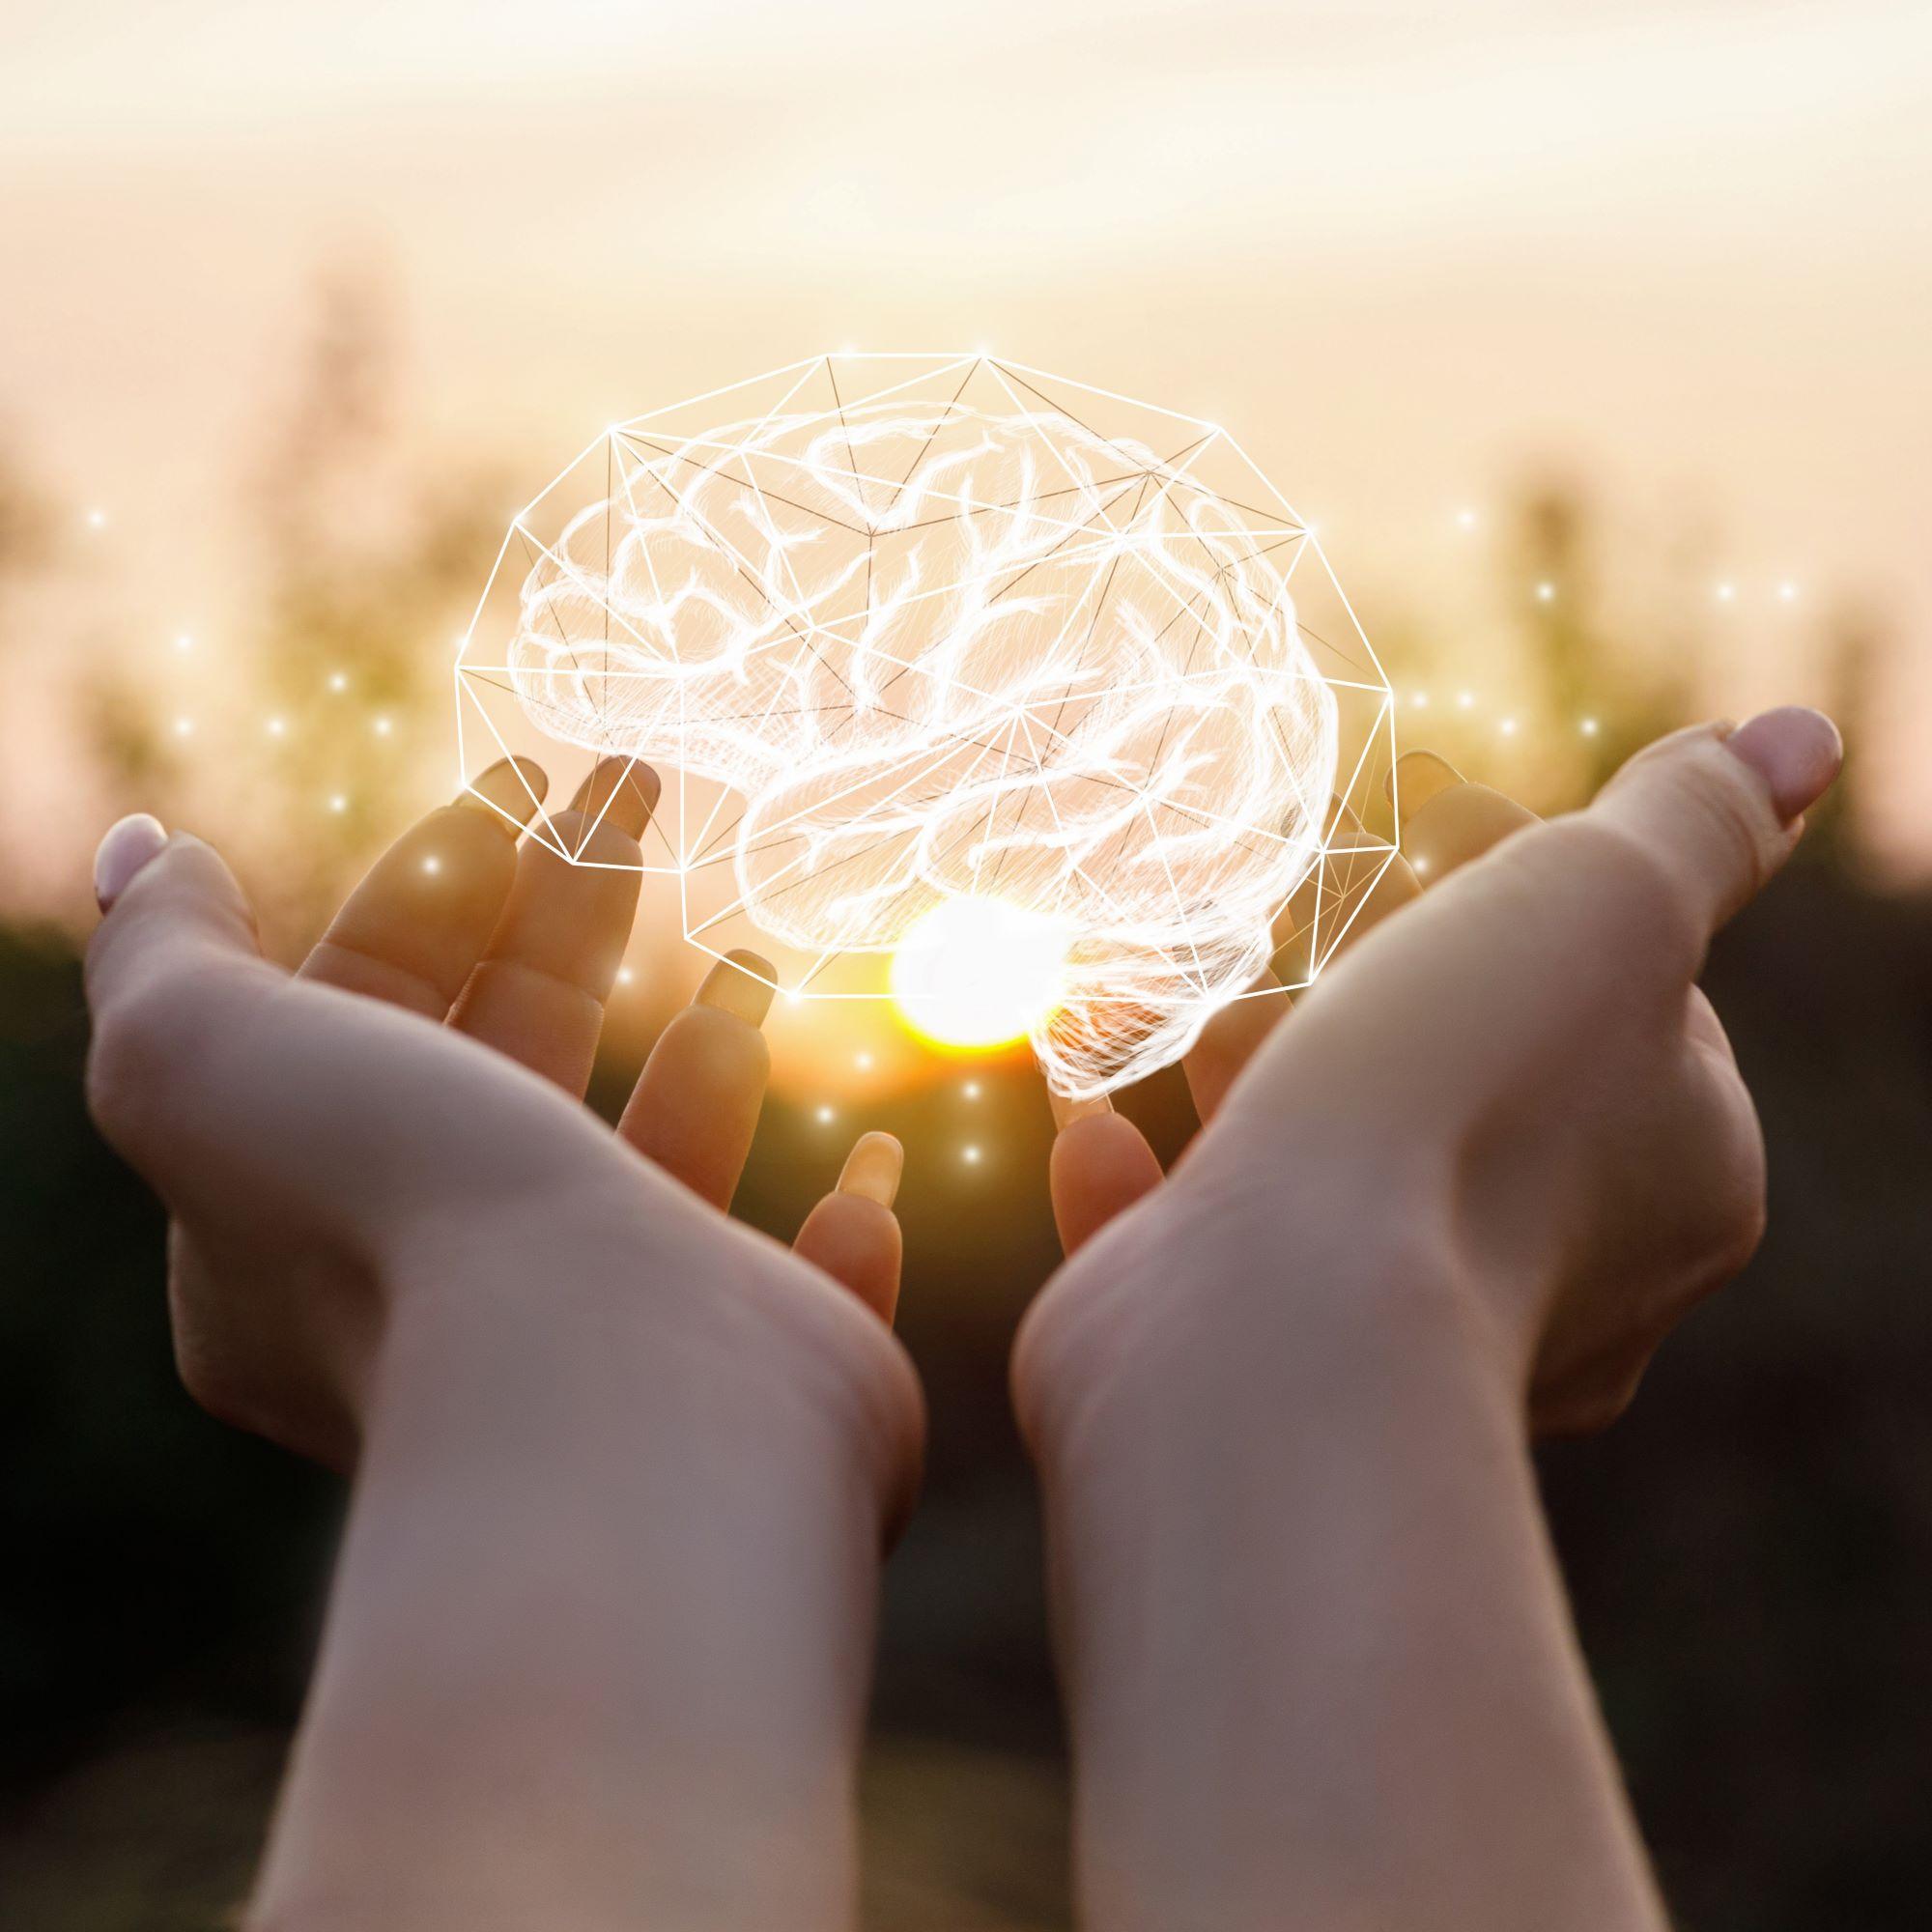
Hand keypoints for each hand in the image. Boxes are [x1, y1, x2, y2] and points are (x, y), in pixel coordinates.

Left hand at [87, 756, 912, 1471]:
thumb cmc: (412, 1223)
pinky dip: (841, 1215)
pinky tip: (868, 1161)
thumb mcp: (213, 1059)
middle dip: (574, 911)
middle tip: (638, 789)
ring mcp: (614, 1342)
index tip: (521, 784)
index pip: (368, 1014)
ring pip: (659, 1169)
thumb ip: (167, 952)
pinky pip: (805, 1282)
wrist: (609, 1400)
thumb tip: (146, 852)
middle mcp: (454, 1295)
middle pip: (517, 1058)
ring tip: (753, 957)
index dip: (435, 883)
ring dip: (705, 1053)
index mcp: (310, 1228)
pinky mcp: (753, 1373)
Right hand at [1016, 711, 1840, 1931]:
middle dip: (1382, 989)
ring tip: (1222, 1035)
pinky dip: (1155, 1189)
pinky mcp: (1261, 1368)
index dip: (1529, 898)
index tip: (1444, 835)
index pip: (1626, 1001)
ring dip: (1258, 1079)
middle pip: (1469, 1073)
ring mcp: (1406, 1335)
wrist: (1280, 1323)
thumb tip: (1801, 741)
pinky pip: (1206, 1254)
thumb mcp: (1605, 901)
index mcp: (1681, 1180)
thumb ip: (1696, 820)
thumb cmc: (1458, 1103)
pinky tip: (1104, 1136)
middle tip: (1326, 930)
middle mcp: (1569, 1282)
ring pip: (1333, 1167)